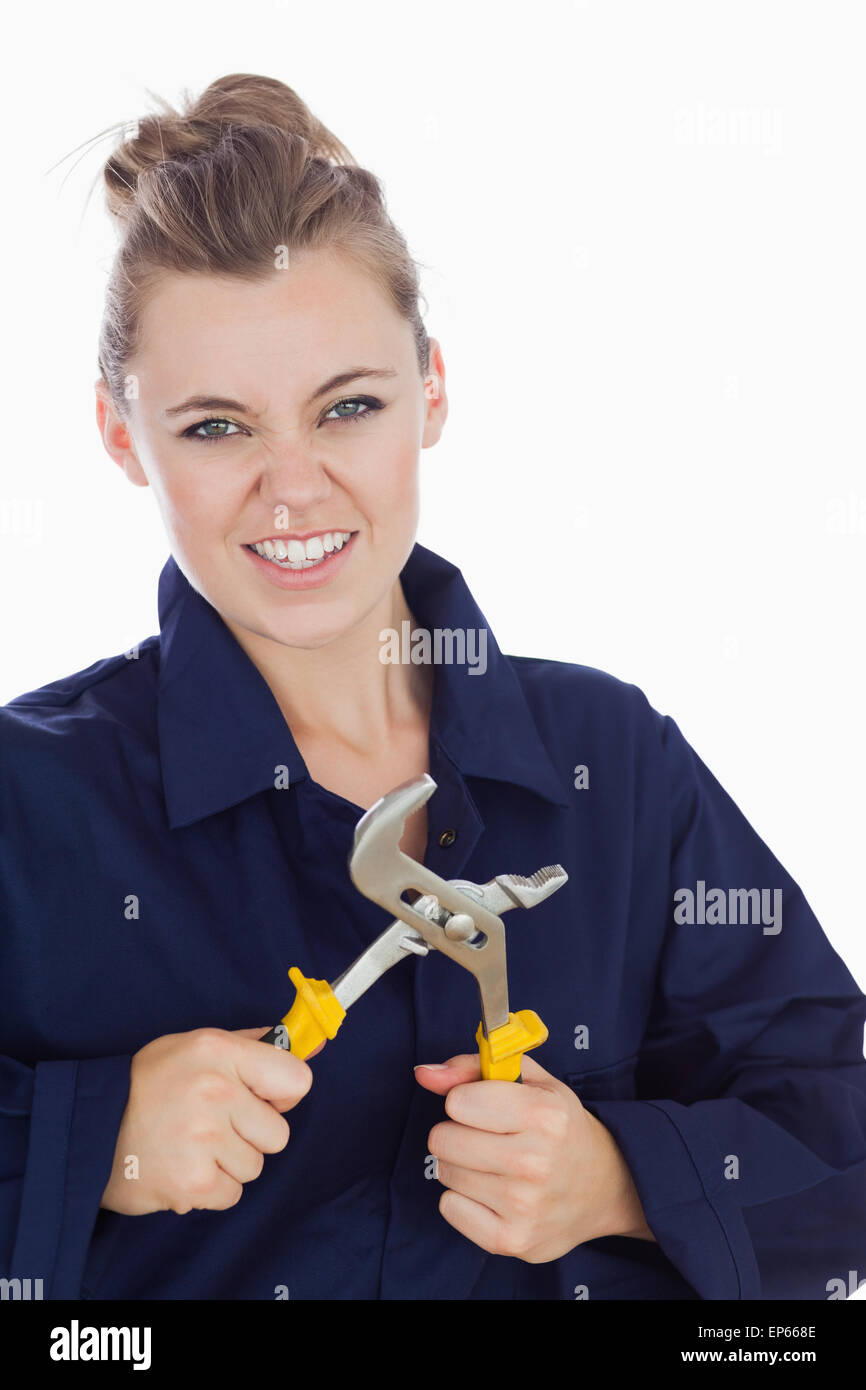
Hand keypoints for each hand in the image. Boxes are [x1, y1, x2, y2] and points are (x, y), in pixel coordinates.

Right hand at [100, 1026, 322, 1215]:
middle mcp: (216, 1092)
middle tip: (212, 1125)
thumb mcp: (196, 1046)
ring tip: (191, 1145)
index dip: (282, 1094)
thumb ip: (251, 1047)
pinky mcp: (193, 1183)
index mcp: (220, 1052)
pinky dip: (210, 1188)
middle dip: (250, 1135)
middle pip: (278, 1133)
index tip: (261, 1098)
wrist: (88, 1127)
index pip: (296, 1079)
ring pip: (254, 1166)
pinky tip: (183, 1167)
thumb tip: (309, 1046)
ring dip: (228, 1163)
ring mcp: (204, 1139)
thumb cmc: (148, 1084)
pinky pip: (231, 1194)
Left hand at [415, 1051, 655, 1261]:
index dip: (466, 1099)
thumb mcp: (530, 1081)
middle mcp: (536, 1161)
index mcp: (545, 1114)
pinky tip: (492, 1194)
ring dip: (461, 1165)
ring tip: (495, 1164)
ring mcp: (524, 1206)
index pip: (458, 1101)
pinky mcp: (511, 1241)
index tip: (487, 1107)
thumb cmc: (558, 1126)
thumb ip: (473, 1067)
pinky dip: (463, 1199)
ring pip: (444, 1172)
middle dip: (457, 1132)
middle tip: (487, 1137)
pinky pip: (449, 1208)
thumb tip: (424, 1073)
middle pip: (442, 1139)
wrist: (604, 1187)